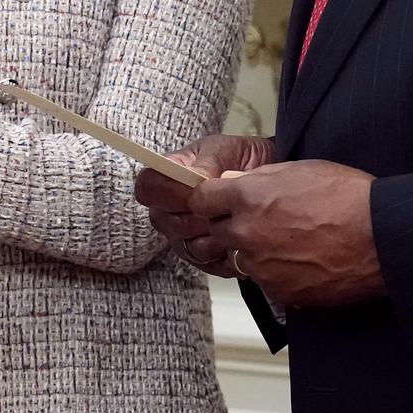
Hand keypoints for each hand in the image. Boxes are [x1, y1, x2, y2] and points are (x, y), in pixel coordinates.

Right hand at [137, 133, 272, 276]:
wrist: (265, 181)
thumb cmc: (238, 160)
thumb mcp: (223, 150)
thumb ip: (207, 163)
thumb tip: (197, 180)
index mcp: (166, 179)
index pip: (147, 188)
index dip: (165, 190)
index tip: (194, 187)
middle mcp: (167, 210)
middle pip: (163, 221)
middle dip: (195, 214)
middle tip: (222, 204)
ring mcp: (182, 236)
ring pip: (186, 245)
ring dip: (213, 233)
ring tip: (236, 220)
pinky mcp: (202, 258)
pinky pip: (206, 263)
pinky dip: (225, 251)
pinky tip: (241, 236)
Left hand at [182, 159, 384, 307]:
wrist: (382, 238)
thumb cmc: (347, 196)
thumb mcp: (299, 169)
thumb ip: (259, 178)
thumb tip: (234, 182)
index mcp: (247, 198)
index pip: (201, 199)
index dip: (210, 198)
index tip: (218, 200)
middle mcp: (246, 234)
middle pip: (218, 231)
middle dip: (232, 225)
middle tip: (263, 220)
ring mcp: (262, 268)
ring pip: (243, 259)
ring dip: (257, 251)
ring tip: (292, 241)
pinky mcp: (281, 292)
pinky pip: (268, 281)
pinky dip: (280, 273)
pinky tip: (305, 261)